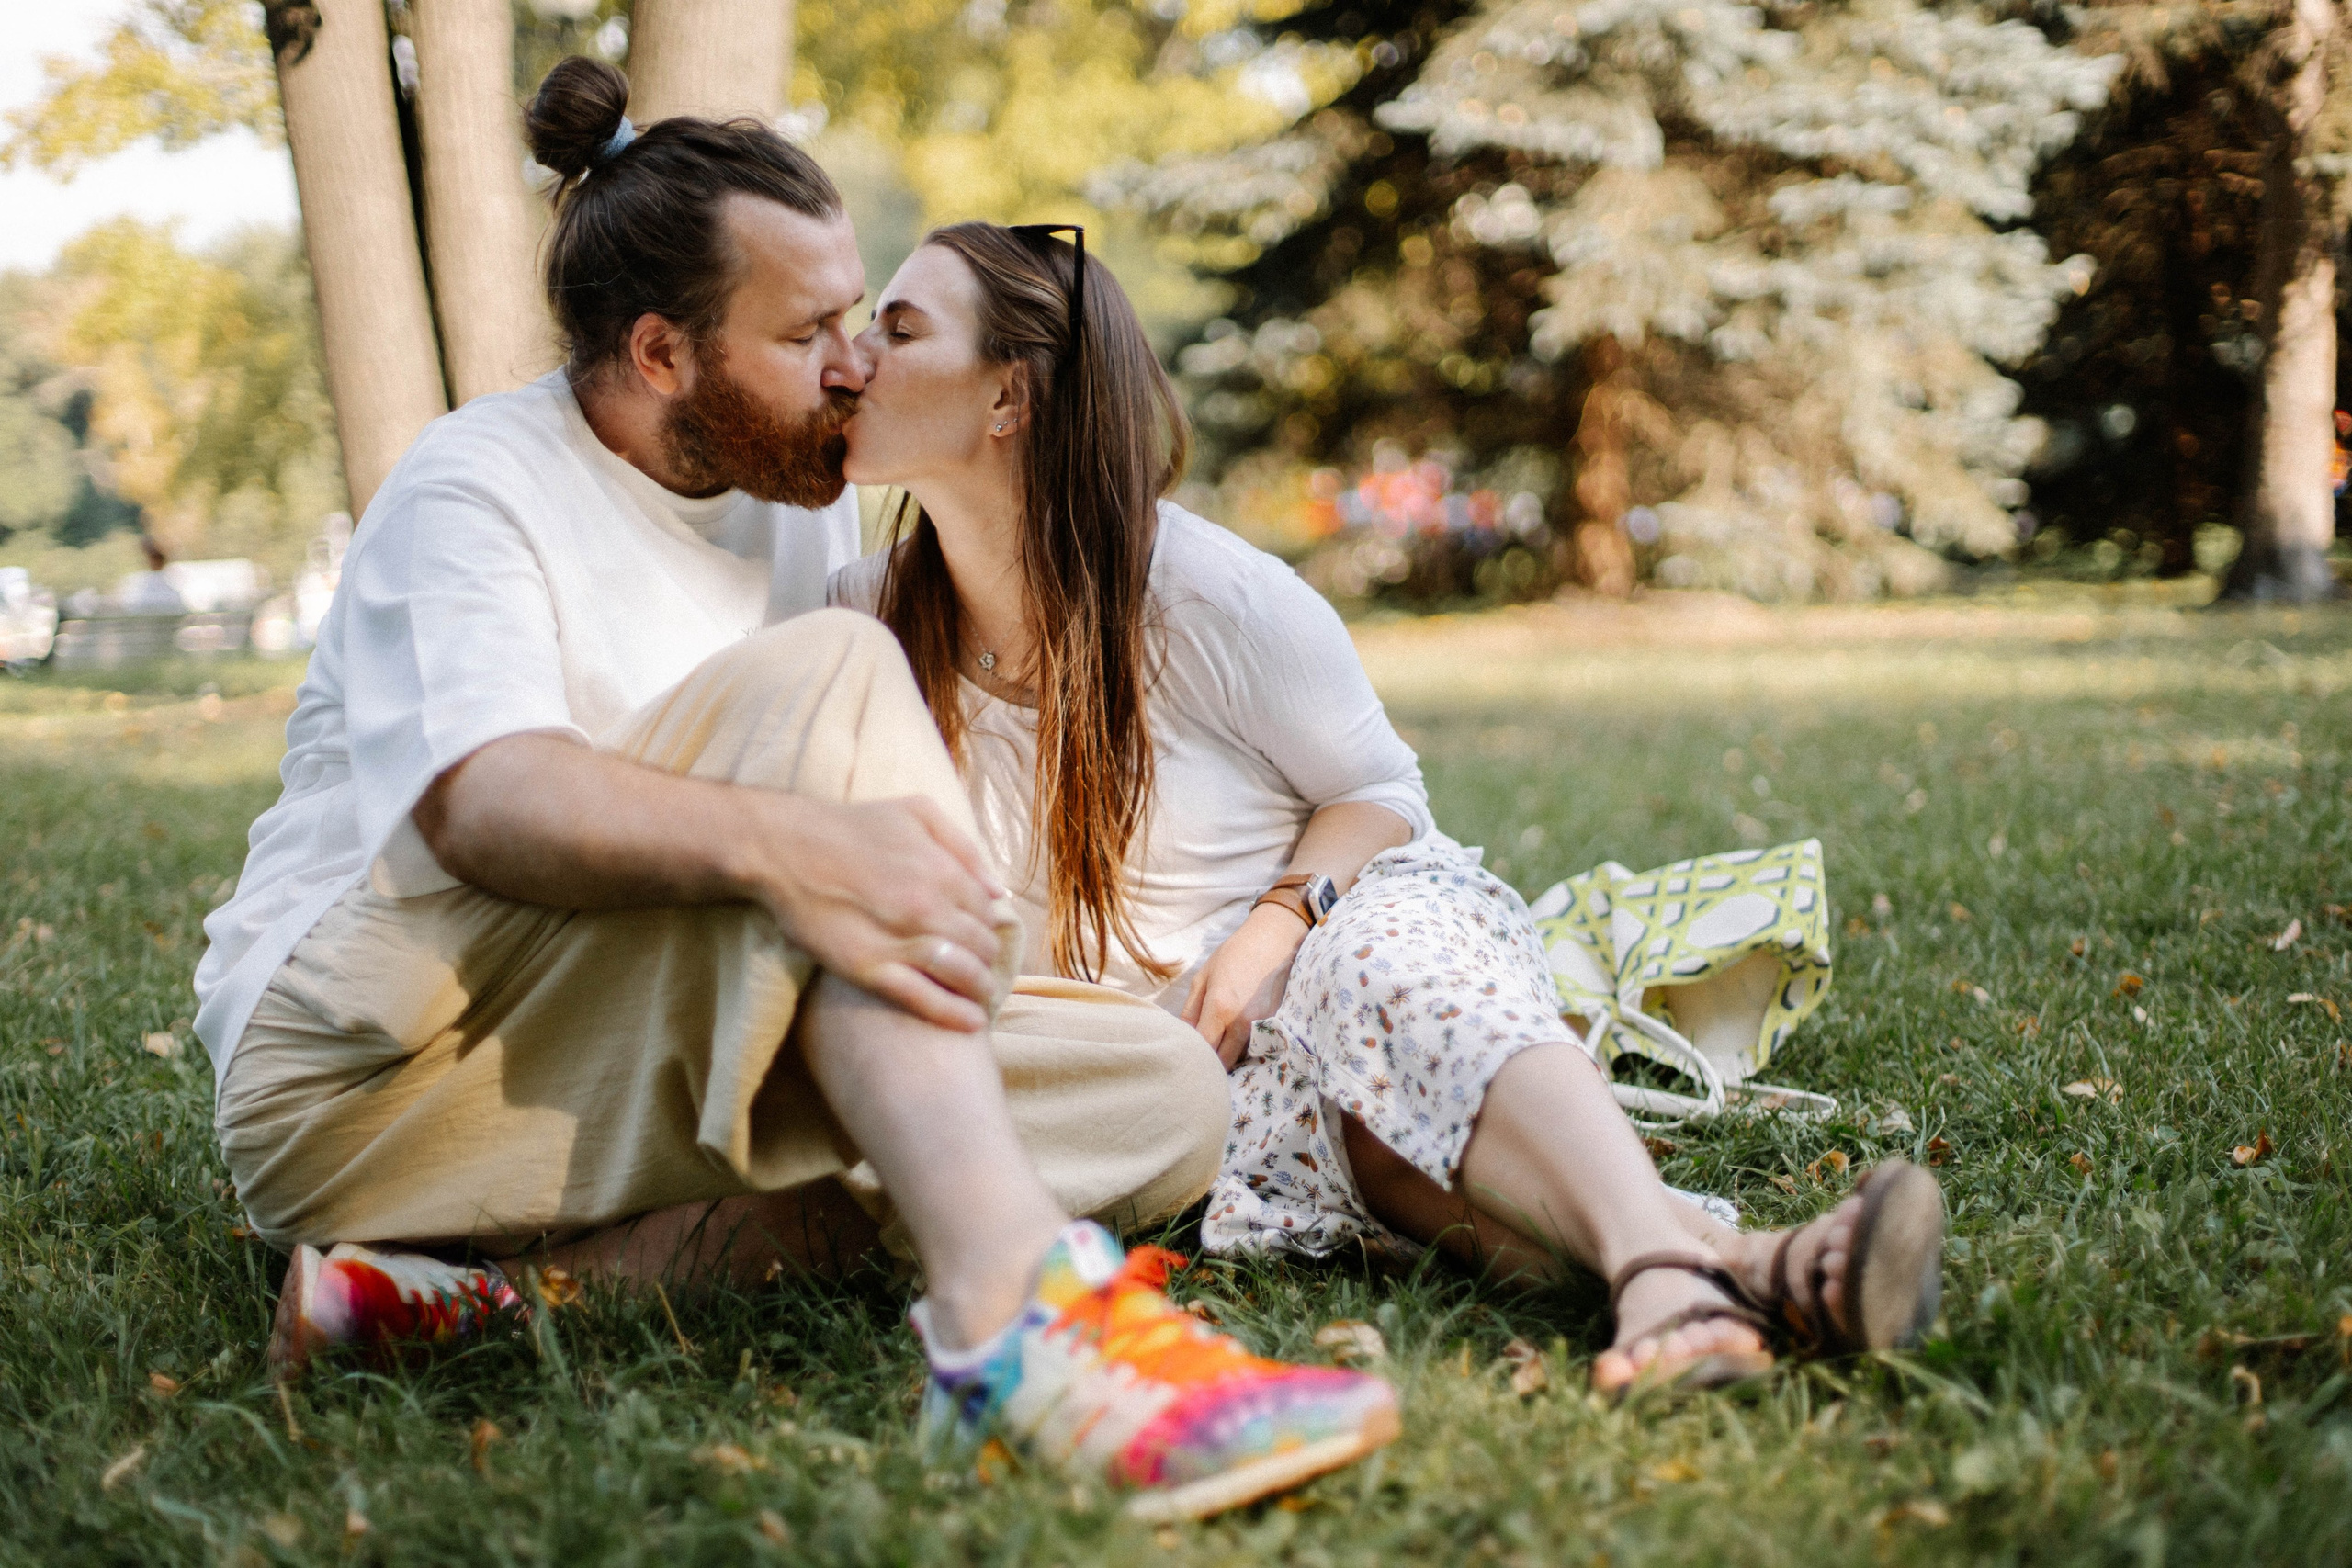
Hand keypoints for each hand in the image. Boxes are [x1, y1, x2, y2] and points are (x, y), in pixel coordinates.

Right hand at [750, 794, 1008, 1032]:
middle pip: (980, 945)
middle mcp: (926, 907)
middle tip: (982, 968)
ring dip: (979, 988)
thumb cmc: (852, 827)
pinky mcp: (867, 967)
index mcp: (941, 870)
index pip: (987, 913)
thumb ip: (963, 847)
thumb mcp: (916, 812)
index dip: (987, 927)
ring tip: (980, 996)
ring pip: (961, 974)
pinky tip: (970, 1022)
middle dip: (987, 959)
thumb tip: (998, 891)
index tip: (981, 937)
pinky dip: (953, 1014)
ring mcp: (897, 939)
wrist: (786, 847)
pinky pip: (922, 998)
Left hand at [1183, 905, 1308, 1068]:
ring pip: (1240, 1057)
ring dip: (1227, 1057)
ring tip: (1216, 1046)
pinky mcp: (1275, 1024)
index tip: (1185, 1055)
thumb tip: (1180, 1036)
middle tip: (1198, 1057)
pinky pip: (1255, 1047)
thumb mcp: (1203, 977)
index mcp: (1220, 1009)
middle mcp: (1243, 1023)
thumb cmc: (1234, 954)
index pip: (1204, 1050)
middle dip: (1210, 1063)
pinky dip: (1243, 1048)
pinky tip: (1235, 1037)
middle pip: (1223, 1062)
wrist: (1274, 940)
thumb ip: (1190, 1011)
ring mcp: (1262, 1026)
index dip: (1193, 1057)